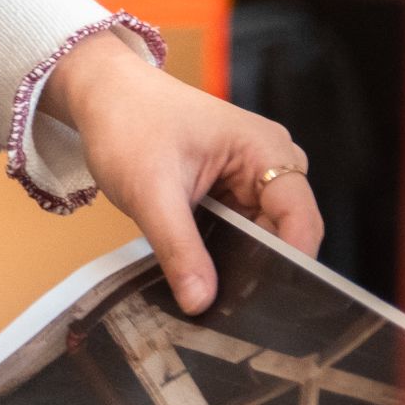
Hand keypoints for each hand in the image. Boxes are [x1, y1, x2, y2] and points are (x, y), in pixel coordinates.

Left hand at [38, 30, 322, 313]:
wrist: (104, 96)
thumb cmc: (128, 122)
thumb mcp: (150, 191)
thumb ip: (179, 248)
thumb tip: (201, 301)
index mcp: (266, 148)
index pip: (300, 219)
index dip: (290, 264)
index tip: (264, 303)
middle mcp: (271, 162)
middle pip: (287, 234)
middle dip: (263, 270)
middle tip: (229, 308)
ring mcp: (253, 178)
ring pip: (264, 239)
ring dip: (242, 264)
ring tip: (210, 292)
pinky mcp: (233, 192)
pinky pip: (242, 234)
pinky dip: (225, 254)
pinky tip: (203, 274)